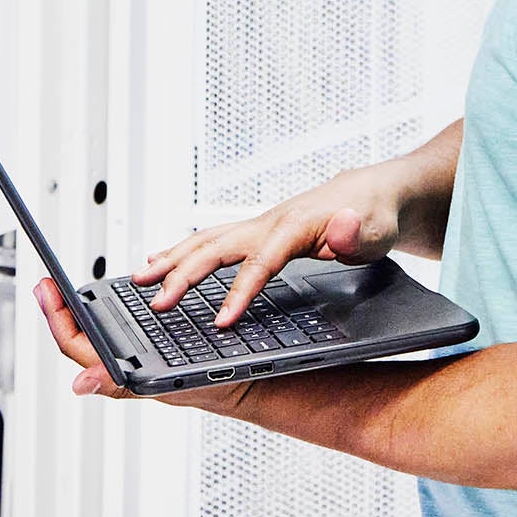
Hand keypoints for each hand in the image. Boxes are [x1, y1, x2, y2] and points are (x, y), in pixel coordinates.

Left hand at [33, 277, 240, 409]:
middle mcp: (128, 365)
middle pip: (81, 336)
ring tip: (70, 292)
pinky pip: (125, 332)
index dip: (56, 316)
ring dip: (84, 312)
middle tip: (48, 285)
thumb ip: (124, 385)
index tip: (45, 288)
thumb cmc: (215, 388)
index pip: (76, 343)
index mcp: (124, 373)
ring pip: (101, 335)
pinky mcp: (154, 352)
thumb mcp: (173, 381)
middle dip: (62, 310)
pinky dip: (111, 315)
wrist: (251, 386)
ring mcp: (140, 359)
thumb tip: (79, 384)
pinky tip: (112, 302)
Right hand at [133, 162, 410, 326]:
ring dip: (172, 258)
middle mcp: (269, 222)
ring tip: (138, 279)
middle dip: (184, 275)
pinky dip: (182, 249)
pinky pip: (213, 240)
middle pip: (217, 247)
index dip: (239, 293)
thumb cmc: (374, 216)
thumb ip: (357, 233)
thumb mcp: (377, 229)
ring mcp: (259, 225)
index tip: (220, 321)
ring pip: (206, 240)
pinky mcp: (256, 231)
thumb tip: (342, 226)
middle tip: (157, 303)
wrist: (373, 194)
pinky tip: (160, 259)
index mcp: (295, 225)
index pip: (260, 263)